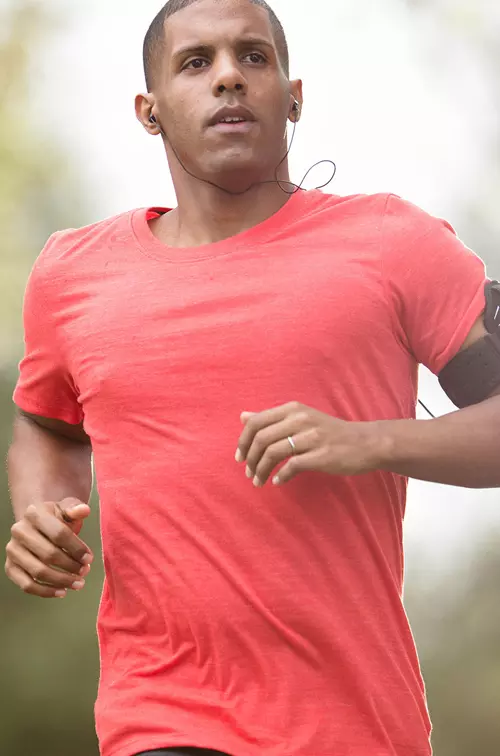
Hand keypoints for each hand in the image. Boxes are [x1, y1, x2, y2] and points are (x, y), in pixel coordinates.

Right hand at [5, 498, 92, 598]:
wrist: (38, 525)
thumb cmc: (57, 518)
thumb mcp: (67, 509)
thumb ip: (75, 509)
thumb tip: (84, 510)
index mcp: (34, 513)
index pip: (59, 533)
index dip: (76, 548)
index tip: (89, 559)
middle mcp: (19, 531)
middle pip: (49, 554)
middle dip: (70, 566)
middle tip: (85, 572)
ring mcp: (12, 550)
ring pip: (38, 572)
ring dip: (61, 581)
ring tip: (78, 583)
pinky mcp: (10, 567)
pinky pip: (27, 585)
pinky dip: (45, 592)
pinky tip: (62, 592)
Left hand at [235, 402, 382, 486]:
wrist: (365, 442)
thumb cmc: (329, 432)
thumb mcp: (300, 418)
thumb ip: (271, 419)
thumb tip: (243, 416)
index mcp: (293, 409)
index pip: (256, 422)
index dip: (243, 442)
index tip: (239, 457)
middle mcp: (301, 419)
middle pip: (262, 439)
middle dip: (250, 460)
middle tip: (248, 473)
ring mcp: (312, 437)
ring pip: (274, 453)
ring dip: (261, 470)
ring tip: (259, 481)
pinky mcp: (321, 455)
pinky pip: (292, 466)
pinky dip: (280, 476)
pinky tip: (278, 482)